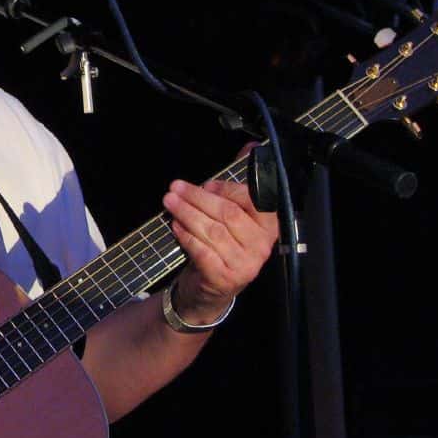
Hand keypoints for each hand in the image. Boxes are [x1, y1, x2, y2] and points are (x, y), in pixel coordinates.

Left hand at [161, 173, 278, 322]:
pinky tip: (175, 225)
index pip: (250, 200)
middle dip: (197, 198)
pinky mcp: (224, 278)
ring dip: (187, 213)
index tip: (204, 184)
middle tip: (175, 188)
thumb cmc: (223, 246)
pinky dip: (186, 236)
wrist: (211, 290)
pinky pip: (202, 251)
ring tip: (169, 202)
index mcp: (268, 226)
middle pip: (227, 213)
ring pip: (212, 231)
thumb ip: (239, 183)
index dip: (224, 189)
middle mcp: (261, 245)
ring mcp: (244, 264)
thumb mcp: (233, 215)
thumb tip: (249, 147)